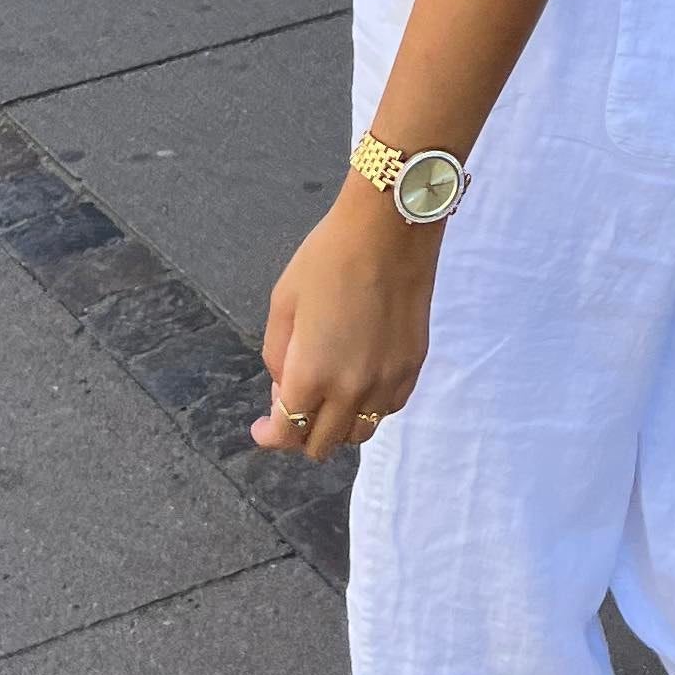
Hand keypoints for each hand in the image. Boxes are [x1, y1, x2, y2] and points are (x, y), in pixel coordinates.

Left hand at [254, 189, 438, 460]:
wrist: (389, 229)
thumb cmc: (328, 258)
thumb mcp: (283, 304)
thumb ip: (278, 356)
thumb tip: (286, 388)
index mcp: (312, 374)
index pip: (288, 433)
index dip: (270, 436)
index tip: (262, 428)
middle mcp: (352, 389)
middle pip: (322, 444)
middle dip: (300, 433)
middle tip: (292, 406)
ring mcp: (387, 381)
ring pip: (359, 434)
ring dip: (337, 425)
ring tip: (327, 396)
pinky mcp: (413, 367)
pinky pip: (387, 409)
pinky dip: (368, 407)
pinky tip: (359, 381)